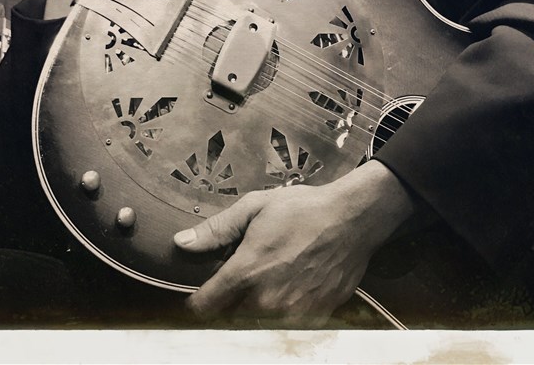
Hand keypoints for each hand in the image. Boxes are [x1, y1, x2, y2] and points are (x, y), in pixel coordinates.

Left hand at [173, 160, 413, 327]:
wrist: (352, 219)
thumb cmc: (303, 209)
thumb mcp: (255, 207)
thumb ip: (215, 230)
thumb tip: (181, 244)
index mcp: (246, 272)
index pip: (204, 307)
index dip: (197, 301)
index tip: (201, 292)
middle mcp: (266, 301)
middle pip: (229, 318)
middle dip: (229, 301)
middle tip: (242, 277)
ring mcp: (292, 315)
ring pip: (256, 324)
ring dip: (254, 309)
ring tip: (268, 280)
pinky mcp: (314, 320)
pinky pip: (286, 326)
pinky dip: (282, 313)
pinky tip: (290, 286)